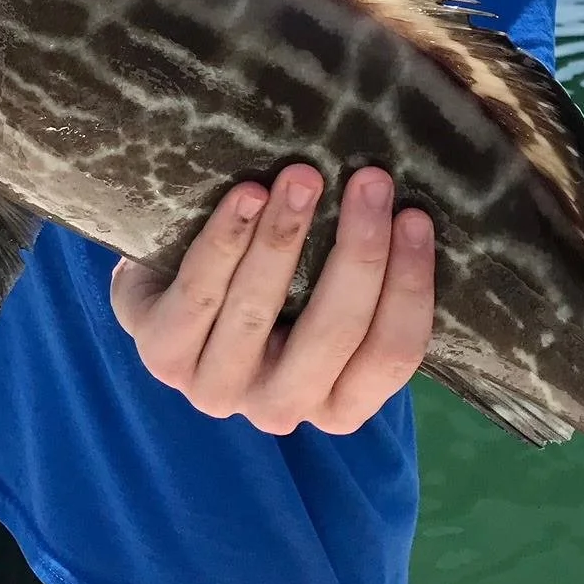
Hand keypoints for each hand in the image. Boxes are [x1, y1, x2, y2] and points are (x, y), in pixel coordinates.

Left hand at [111, 165, 434, 436]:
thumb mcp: (326, 296)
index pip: (392, 356)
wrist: (174, 288)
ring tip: (304, 175)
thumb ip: (368, 275)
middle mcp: (282, 408)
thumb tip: (421, 201)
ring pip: (259, 310)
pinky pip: (200, 294)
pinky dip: (227, 240)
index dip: (410, 287)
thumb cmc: (276, 286)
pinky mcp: (162, 355)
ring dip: (286, 235)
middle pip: (335, 332)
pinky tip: (248, 194)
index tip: (415, 217)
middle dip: (359, 250)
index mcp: (339, 403)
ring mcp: (217, 388)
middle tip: (372, 179)